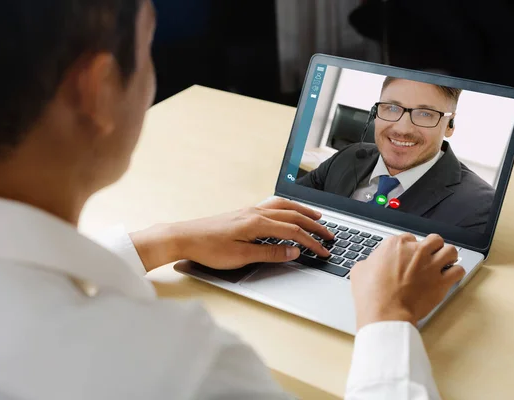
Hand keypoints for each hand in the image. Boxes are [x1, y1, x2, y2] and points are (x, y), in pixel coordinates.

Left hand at [130, 197, 334, 271]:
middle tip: (329, 234)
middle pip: (293, 215)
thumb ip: (269, 252)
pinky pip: (273, 206)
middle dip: (314, 225)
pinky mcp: (243, 213)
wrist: (184, 237)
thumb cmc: (208, 249)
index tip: (324, 251)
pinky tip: (288, 212)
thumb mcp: (241, 257)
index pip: (293, 231)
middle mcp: (256, 213)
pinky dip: (287, 208)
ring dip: (302, 212)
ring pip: (283, 206)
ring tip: (316, 217)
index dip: (311, 242)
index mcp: (257, 223)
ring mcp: (249, 211)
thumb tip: (293, 251)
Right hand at [350, 233, 464, 330]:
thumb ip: (371, 262)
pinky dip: (455, 273)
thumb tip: (372, 264)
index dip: (409, 247)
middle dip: (432, 247)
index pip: (408, 237)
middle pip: (434, 239)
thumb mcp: (360, 270)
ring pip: (450, 250)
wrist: (385, 313)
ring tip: (444, 263)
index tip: (408, 256)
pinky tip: (450, 277)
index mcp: (395, 245)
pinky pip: (458, 270)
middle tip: (429, 256)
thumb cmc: (371, 294)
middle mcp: (416, 251)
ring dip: (448, 256)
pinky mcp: (442, 281)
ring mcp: (431, 265)